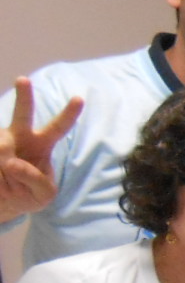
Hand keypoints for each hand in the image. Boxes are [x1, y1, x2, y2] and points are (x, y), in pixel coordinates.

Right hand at [1, 77, 84, 221]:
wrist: (3, 202)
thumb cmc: (28, 194)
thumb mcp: (44, 195)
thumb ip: (37, 180)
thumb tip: (12, 162)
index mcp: (42, 144)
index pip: (58, 128)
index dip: (69, 114)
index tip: (79, 99)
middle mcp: (20, 136)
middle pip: (22, 114)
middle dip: (24, 96)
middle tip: (23, 80)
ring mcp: (0, 139)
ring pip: (1, 146)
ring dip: (3, 168)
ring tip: (5, 181)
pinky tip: (0, 179)